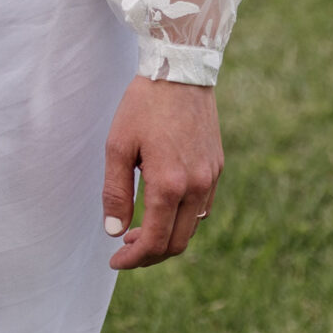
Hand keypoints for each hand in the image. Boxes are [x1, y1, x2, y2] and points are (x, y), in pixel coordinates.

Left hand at [101, 77, 221, 270]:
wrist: (180, 70)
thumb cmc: (143, 106)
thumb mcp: (118, 146)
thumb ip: (115, 192)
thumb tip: (114, 232)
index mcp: (169, 184)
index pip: (154, 241)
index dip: (133, 259)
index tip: (115, 261)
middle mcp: (197, 186)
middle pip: (176, 242)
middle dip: (149, 254)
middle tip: (124, 248)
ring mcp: (211, 178)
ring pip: (191, 227)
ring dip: (166, 236)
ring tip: (138, 228)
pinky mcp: (217, 167)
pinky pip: (202, 207)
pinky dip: (181, 218)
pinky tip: (161, 207)